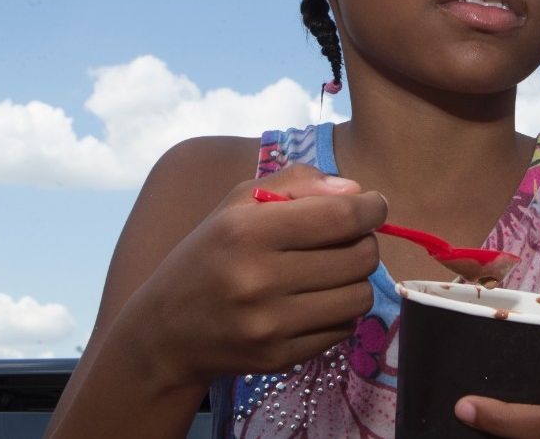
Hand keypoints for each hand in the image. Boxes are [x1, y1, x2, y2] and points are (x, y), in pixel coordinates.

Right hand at [121, 163, 386, 385]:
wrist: (166, 330)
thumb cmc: (212, 253)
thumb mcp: (239, 202)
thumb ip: (298, 182)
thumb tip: (355, 190)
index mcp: (247, 231)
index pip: (341, 216)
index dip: (371, 208)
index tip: (373, 206)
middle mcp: (258, 280)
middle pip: (360, 257)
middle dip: (364, 242)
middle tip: (347, 239)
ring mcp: (270, 325)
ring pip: (360, 296)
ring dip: (355, 280)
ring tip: (330, 271)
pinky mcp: (280, 358)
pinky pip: (344, 329)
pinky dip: (339, 312)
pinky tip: (313, 302)